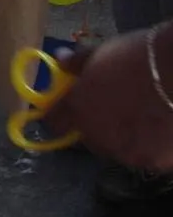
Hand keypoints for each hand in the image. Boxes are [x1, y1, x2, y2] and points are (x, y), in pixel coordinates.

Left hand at [43, 33, 172, 170]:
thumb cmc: (138, 57)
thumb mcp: (102, 52)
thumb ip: (77, 63)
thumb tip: (60, 60)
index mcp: (78, 111)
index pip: (54, 123)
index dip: (58, 113)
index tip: (67, 103)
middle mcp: (100, 138)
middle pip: (89, 138)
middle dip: (95, 124)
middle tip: (113, 105)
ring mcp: (132, 154)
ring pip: (120, 149)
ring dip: (124, 136)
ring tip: (144, 115)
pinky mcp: (160, 164)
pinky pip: (149, 155)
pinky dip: (153, 145)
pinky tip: (163, 125)